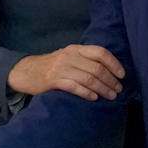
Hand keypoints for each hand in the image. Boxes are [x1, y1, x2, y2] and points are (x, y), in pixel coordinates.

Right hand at [6, 45, 124, 99]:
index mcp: (75, 49)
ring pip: (88, 78)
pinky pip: (74, 87)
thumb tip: (108, 70)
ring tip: (110, 96)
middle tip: (118, 89)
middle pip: (96, 68)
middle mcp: (69, 56)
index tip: (122, 75)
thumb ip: (84, 60)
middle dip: (110, 80)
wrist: (25, 71)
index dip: (113, 63)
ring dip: (102, 89)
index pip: (100, 52)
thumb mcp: (67, 57)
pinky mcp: (53, 80)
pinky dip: (86, 93)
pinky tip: (94, 98)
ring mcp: (61, 68)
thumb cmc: (50, 66)